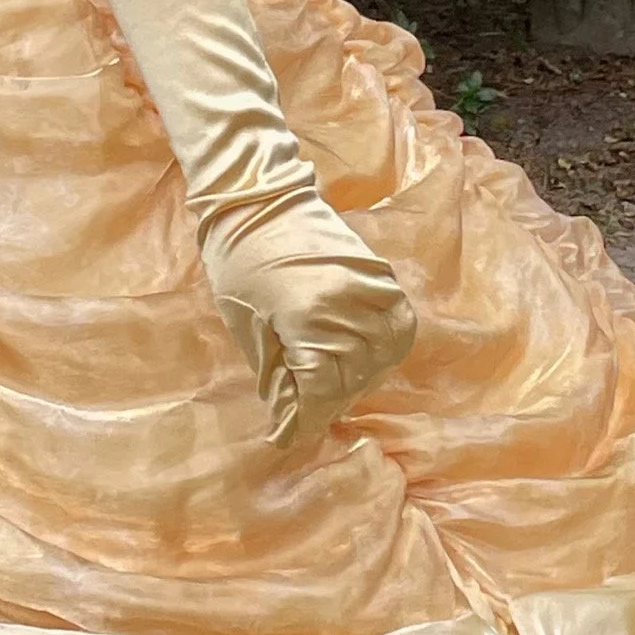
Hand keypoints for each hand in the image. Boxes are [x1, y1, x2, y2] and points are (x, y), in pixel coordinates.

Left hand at [196, 191, 415, 447]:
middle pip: (354, 376)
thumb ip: (277, 375)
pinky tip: (361, 357)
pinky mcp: (382, 275)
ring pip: (383, 355)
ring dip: (359, 378)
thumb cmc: (237, 262)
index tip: (291, 436)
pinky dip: (383, 349)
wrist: (259, 199)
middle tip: (308, 410)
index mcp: (309, 316)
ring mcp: (372, 286)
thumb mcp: (246, 326)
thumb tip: (291, 421)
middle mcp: (349, 303)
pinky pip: (397, 326)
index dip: (308, 417)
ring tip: (332, 385)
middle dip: (331, 400)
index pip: (321, 388)